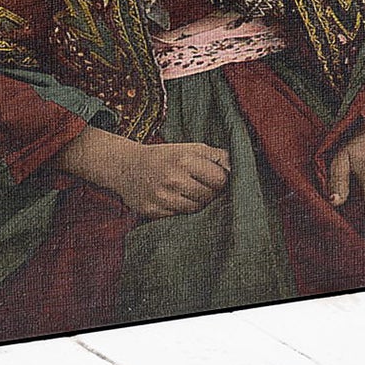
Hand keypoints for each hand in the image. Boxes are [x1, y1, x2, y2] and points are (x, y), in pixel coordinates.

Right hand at [56, 126, 230, 218]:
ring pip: (196, 209)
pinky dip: (182, 210)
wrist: (127, 166)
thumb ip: (216, 156)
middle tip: (204, 187)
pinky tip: (177, 200)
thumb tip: (238, 168)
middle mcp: (173, 179)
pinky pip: (179, 217)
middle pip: (210, 197)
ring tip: (191, 193)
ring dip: (198, 203)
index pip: (220, 180)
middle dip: (211, 193)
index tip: (218, 179)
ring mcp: (162, 198)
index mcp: (185, 160)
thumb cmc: (165, 156)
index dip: (222, 181)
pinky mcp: (153, 212)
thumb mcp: (190, 148)